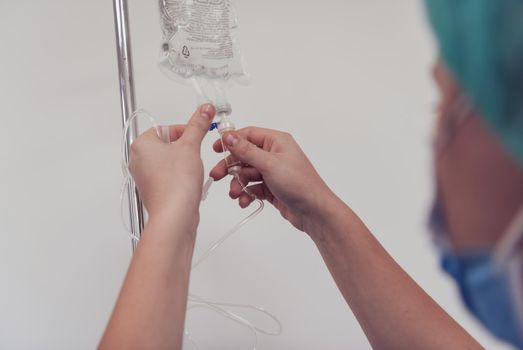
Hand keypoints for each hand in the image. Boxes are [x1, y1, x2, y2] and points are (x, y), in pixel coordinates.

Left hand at [129, 104, 214, 225]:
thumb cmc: (175, 183)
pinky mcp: (153, 191)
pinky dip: (181, 178)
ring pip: (169, 162)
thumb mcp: (191, 146)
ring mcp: (144, 177)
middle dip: (185, 149)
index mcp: (141, 145)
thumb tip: (205, 109)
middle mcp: (138, 160)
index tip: (197, 135)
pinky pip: (169, 177)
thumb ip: (198, 125)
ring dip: (185, 164)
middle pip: (167, 145)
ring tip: (191, 172)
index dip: (185, 131)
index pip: (166, 128)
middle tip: (195, 155)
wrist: (174, 215)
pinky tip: (189, 184)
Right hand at [210, 127, 337, 233]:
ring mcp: (273, 171)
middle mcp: (274, 154)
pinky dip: (246, 193)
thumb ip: (246, 151)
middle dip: (230, 166)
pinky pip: (253, 187)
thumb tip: (228, 136)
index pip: (248, 135)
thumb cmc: (298, 183)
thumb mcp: (269, 164)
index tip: (216, 150)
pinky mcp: (272, 187)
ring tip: (235, 194)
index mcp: (277, 141)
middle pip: (244, 155)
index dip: (231, 141)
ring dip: (238, 183)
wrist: (314, 212)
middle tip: (216, 176)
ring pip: (247, 173)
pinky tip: (244, 201)